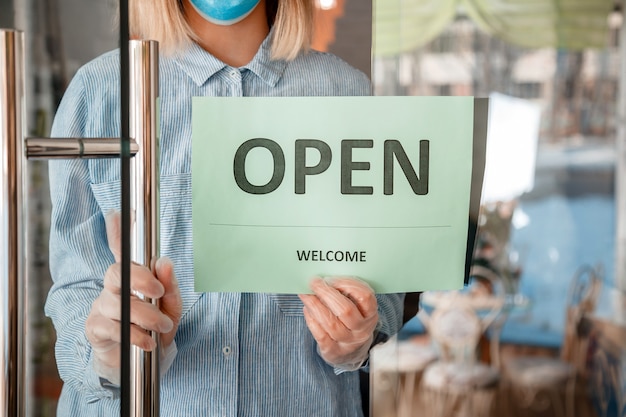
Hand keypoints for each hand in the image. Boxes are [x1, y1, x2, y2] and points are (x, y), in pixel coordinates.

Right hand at [85, 211, 182, 384]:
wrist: (140, 364)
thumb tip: (165, 262)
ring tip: (162, 325)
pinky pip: (111, 327)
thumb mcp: (171, 308)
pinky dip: (134, 334)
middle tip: (159, 291)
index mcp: (133, 278)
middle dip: (139, 279)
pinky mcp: (95, 328)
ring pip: (117, 303)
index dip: (117, 232)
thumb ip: (171, 288)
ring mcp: (101, 307)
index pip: (123, 250)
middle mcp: (113, 287)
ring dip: (144, 315)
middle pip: (116, 272)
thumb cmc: (155, 329)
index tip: (115, 214)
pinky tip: (147, 341)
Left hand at [299, 277, 377, 370]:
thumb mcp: (357, 307)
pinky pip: (320, 334)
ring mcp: (348, 343)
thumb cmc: (351, 320)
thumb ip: (346, 293)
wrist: (351, 352)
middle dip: (326, 293)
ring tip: (305, 294)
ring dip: (315, 305)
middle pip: (345, 310)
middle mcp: (362, 330)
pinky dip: (311, 319)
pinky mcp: (333, 352)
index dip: (347, 285)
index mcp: (370, 314)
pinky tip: (307, 309)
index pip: (364, 297)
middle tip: (314, 282)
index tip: (331, 278)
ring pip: (331, 323)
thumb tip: (324, 279)